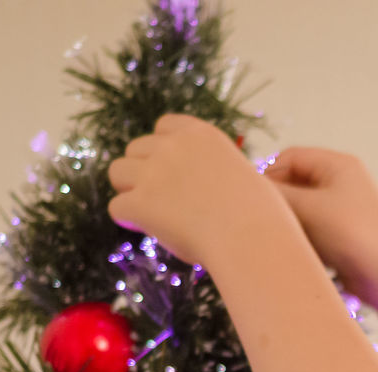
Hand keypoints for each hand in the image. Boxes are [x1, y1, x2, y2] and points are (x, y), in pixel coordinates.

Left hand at [107, 113, 279, 267]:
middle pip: (134, 149)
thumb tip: (196, 188)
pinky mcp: (140, 201)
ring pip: (117, 173)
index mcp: (201, 135)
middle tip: (164, 200)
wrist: (253, 238)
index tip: (173, 173)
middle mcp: (173, 146)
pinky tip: (149, 229)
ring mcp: (153, 172)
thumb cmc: (260, 216)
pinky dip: (130, 220)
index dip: (163, 150)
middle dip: (143, 171)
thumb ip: (212, 169)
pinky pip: (117, 208)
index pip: (163, 126)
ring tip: (153, 214)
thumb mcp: (240, 174)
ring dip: (131, 191)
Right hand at [262, 147, 377, 298]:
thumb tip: (246, 189)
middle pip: (294, 182)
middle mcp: (342, 182)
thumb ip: (274, 194)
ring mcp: (343, 209)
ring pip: (301, 208)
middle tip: (263, 220)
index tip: (252, 200)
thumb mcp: (307, 208)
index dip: (268, 175)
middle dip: (278, 201)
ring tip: (282, 237)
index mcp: (338, 164)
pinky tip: (298, 251)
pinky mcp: (342, 234)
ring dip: (289, 222)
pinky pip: (311, 228)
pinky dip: (301, 237)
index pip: (289, 157)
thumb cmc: (350, 233)